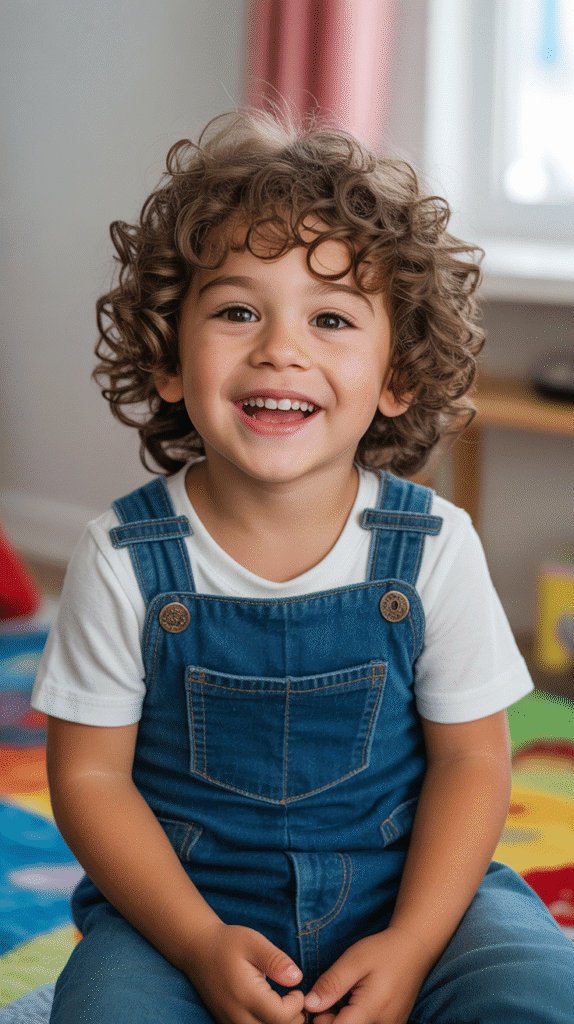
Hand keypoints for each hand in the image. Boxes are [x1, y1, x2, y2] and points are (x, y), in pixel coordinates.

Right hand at [183, 921, 305, 1023]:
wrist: (198, 950)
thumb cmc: (228, 943)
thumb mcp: (254, 942)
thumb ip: (276, 960)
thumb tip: (297, 978)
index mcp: (245, 994)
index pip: (280, 1017)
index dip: (296, 1006)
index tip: (296, 989)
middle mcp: (236, 1014)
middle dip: (292, 1019)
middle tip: (294, 998)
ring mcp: (230, 1022)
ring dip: (279, 1023)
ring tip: (284, 1004)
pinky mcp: (228, 1023)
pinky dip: (266, 1023)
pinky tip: (270, 1009)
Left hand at [303, 927, 433, 1023]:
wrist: (414, 949)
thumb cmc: (383, 951)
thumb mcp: (354, 960)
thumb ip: (331, 984)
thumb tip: (309, 1005)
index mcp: (372, 1009)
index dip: (322, 1021)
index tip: (316, 1005)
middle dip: (331, 1021)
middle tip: (326, 998)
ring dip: (343, 1021)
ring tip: (340, 999)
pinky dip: (355, 1019)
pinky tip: (352, 1004)